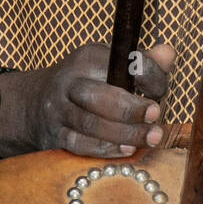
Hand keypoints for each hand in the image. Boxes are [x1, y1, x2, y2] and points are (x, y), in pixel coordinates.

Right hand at [18, 42, 174, 157]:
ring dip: (124, 133)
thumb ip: (141, 62)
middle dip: (130, 108)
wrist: (34, 103)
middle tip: (155, 115)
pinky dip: (106, 149)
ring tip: (150, 138)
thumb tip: (168, 53)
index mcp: (87, 59)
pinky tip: (126, 150)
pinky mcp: (55, 136)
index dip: (147, 77)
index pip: (120, 63)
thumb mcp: (108, 63)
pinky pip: (80, 145)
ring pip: (91, 124)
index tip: (160, 91)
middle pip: (98, 96)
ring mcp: (59, 111)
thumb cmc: (85, 82)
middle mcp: (69, 83)